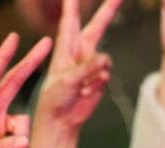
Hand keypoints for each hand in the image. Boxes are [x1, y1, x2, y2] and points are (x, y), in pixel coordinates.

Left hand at [34, 0, 120, 132]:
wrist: (61, 119)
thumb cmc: (55, 97)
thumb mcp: (67, 80)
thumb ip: (86, 67)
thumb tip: (106, 59)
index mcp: (65, 46)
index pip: (70, 20)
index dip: (72, 6)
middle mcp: (80, 51)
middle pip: (97, 26)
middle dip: (108, 9)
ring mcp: (92, 64)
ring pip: (105, 59)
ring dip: (95, 72)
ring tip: (81, 87)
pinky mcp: (100, 77)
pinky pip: (106, 75)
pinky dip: (96, 85)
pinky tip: (85, 93)